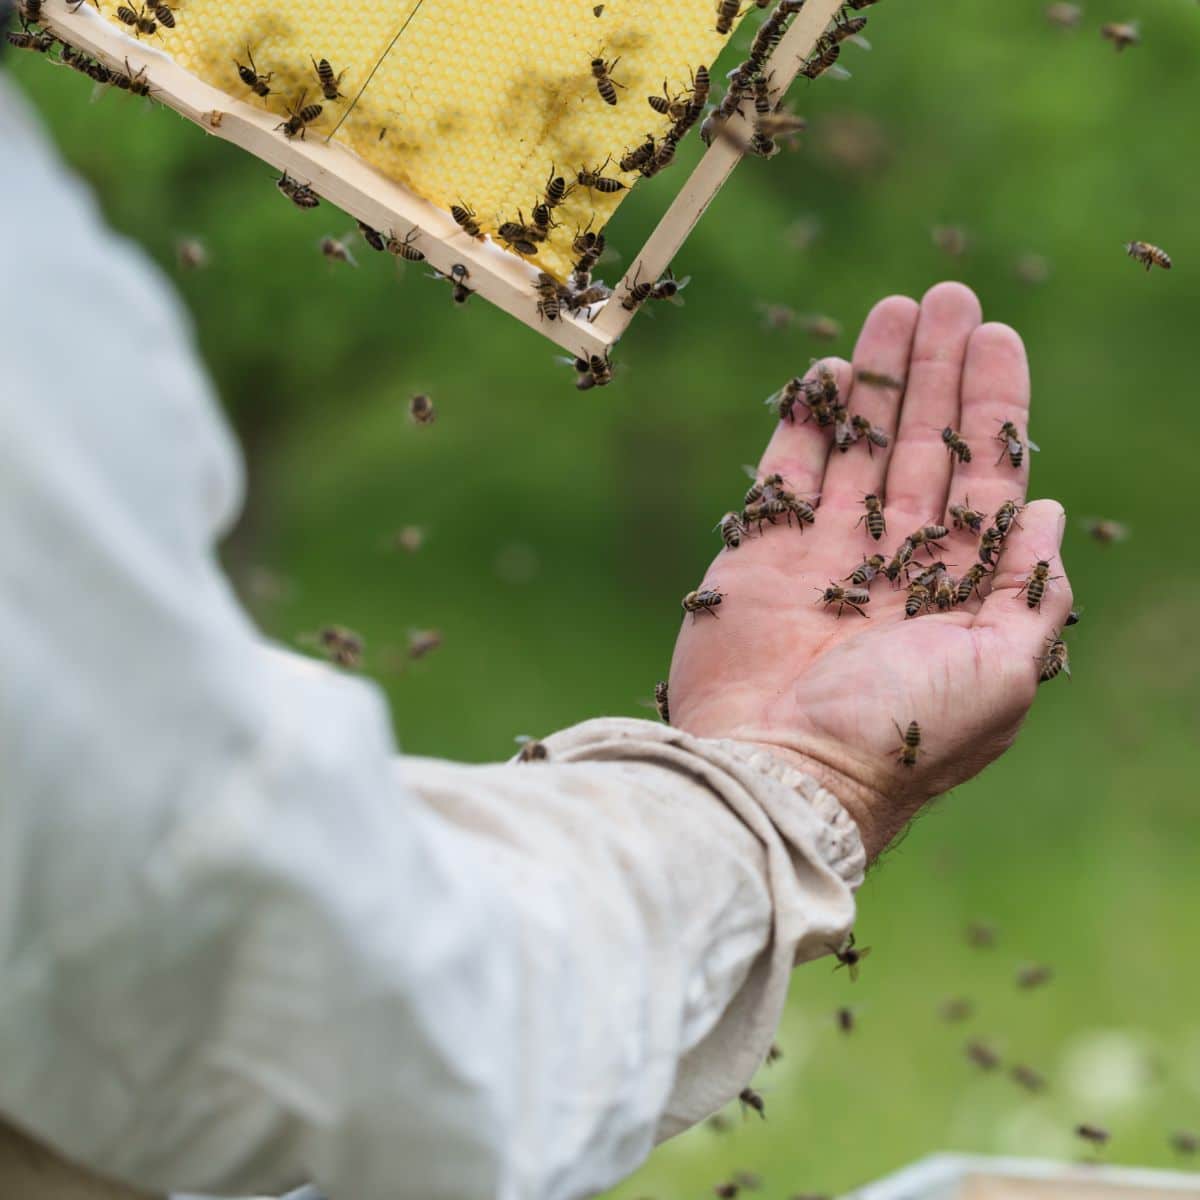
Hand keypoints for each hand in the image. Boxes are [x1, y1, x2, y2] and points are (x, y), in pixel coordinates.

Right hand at [669, 283, 1072, 859]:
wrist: (781, 775)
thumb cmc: (901, 735)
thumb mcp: (1003, 673)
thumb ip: (1026, 590)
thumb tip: (1046, 514)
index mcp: (955, 594)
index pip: (983, 480)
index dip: (993, 408)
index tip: (998, 337)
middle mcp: (893, 569)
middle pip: (923, 450)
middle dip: (938, 375)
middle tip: (948, 296)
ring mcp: (823, 561)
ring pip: (858, 451)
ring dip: (878, 382)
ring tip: (896, 310)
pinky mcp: (759, 558)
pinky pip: (786, 476)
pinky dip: (805, 426)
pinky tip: (829, 374)